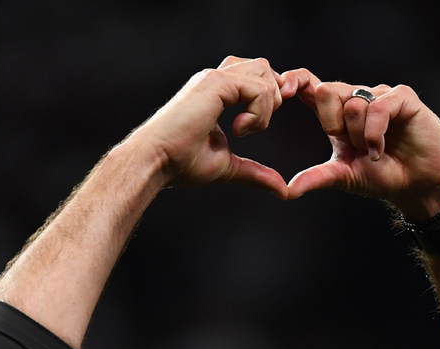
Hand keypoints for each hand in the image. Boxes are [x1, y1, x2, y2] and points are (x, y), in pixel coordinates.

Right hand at [132, 56, 294, 198]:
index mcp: (216, 92)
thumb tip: (283, 190)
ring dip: (265, 106)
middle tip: (256, 127)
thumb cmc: (180, 164)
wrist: (156, 161)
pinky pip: (257, 88)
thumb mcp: (228, 167)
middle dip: (273, 97)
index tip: (259, 125)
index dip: (268, 96)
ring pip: (264, 73)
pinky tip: (238, 131)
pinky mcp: (215, 84)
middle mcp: (215, 79)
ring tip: (244, 131)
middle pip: (264, 67)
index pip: (255, 76)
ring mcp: (215, 78)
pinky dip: (258, 113)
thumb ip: (255, 173)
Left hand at [283, 70, 439, 219]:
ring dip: (360, 136)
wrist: (417, 186)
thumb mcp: (343, 177)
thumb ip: (316, 178)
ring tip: (374, 151)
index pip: (312, 86)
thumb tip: (286, 191)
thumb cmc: (382, 178)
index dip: (296, 80)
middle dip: (331, 122)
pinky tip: (380, 149)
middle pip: (326, 91)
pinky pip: (377, 107)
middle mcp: (357, 100)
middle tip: (348, 144)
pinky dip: (375, 134)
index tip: (284, 90)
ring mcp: (380, 96)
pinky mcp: (402, 98)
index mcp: (338, 115)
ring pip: (352, 103)